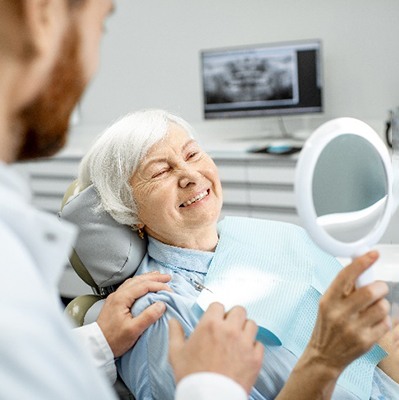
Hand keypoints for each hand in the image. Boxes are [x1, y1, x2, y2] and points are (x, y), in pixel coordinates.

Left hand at [97, 271, 171, 356]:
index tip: (169, 290)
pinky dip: (140, 283)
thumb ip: (148, 316)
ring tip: (158, 277)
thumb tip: (161, 304)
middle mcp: (118, 294)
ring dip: (147, 278)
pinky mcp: (115, 302)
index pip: (144, 286)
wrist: (96, 347)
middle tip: (167, 277)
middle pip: (138, 280)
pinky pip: (129, 286)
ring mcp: (115, 297)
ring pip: (133, 282)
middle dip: (154, 277)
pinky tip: (143, 285)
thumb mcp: (133, 330)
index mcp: (122, 298)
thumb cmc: (113, 340)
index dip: (158, 285)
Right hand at [168, 302, 263, 393]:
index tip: (215, 320)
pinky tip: (245, 354)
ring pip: (251, 324)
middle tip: (228, 327)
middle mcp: (229, 329)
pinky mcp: (255, 358)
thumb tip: (173, 321)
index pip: (218, 305)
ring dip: (245, 329)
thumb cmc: (192, 376)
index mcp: (210, 324)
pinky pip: (259, 344)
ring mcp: (244, 343)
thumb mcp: (176, 353)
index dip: (216, 312)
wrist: (208, 399)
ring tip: (238, 339)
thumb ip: (175, 333)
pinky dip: (253, 347)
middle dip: (233, 317)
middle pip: (239, 310)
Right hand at [307, 251, 389, 374]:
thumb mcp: (327, 304)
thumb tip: (360, 266)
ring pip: (382, 306)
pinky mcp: (366, 341)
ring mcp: (353, 328)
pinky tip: (373, 322)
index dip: (361, 262)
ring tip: (374, 308)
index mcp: (328, 300)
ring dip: (382, 304)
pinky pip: (386, 323)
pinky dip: (384, 320)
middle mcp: (339, 313)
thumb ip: (343, 288)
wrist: (324, 355)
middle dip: (380, 286)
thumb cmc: (327, 325)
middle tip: (379, 288)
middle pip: (371, 291)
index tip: (373, 253)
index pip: (346, 275)